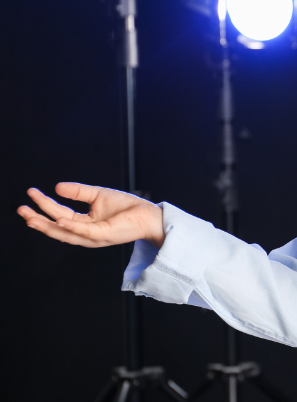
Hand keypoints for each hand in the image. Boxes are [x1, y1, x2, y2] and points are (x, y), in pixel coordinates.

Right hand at [18, 183, 164, 248]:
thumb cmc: (127, 207)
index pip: (59, 215)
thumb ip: (79, 192)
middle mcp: (86, 233)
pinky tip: (58, 219)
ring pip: (65, 232)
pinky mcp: (104, 234)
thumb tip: (57, 186)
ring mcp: (94, 236)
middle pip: (57, 227)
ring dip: (47, 225)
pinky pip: (84, 231)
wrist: (149, 214)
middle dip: (37, 219)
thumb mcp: (98, 195)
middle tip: (21, 209)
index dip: (44, 205)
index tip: (30, 193)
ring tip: (31, 217)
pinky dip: (70, 226)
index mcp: (85, 224)